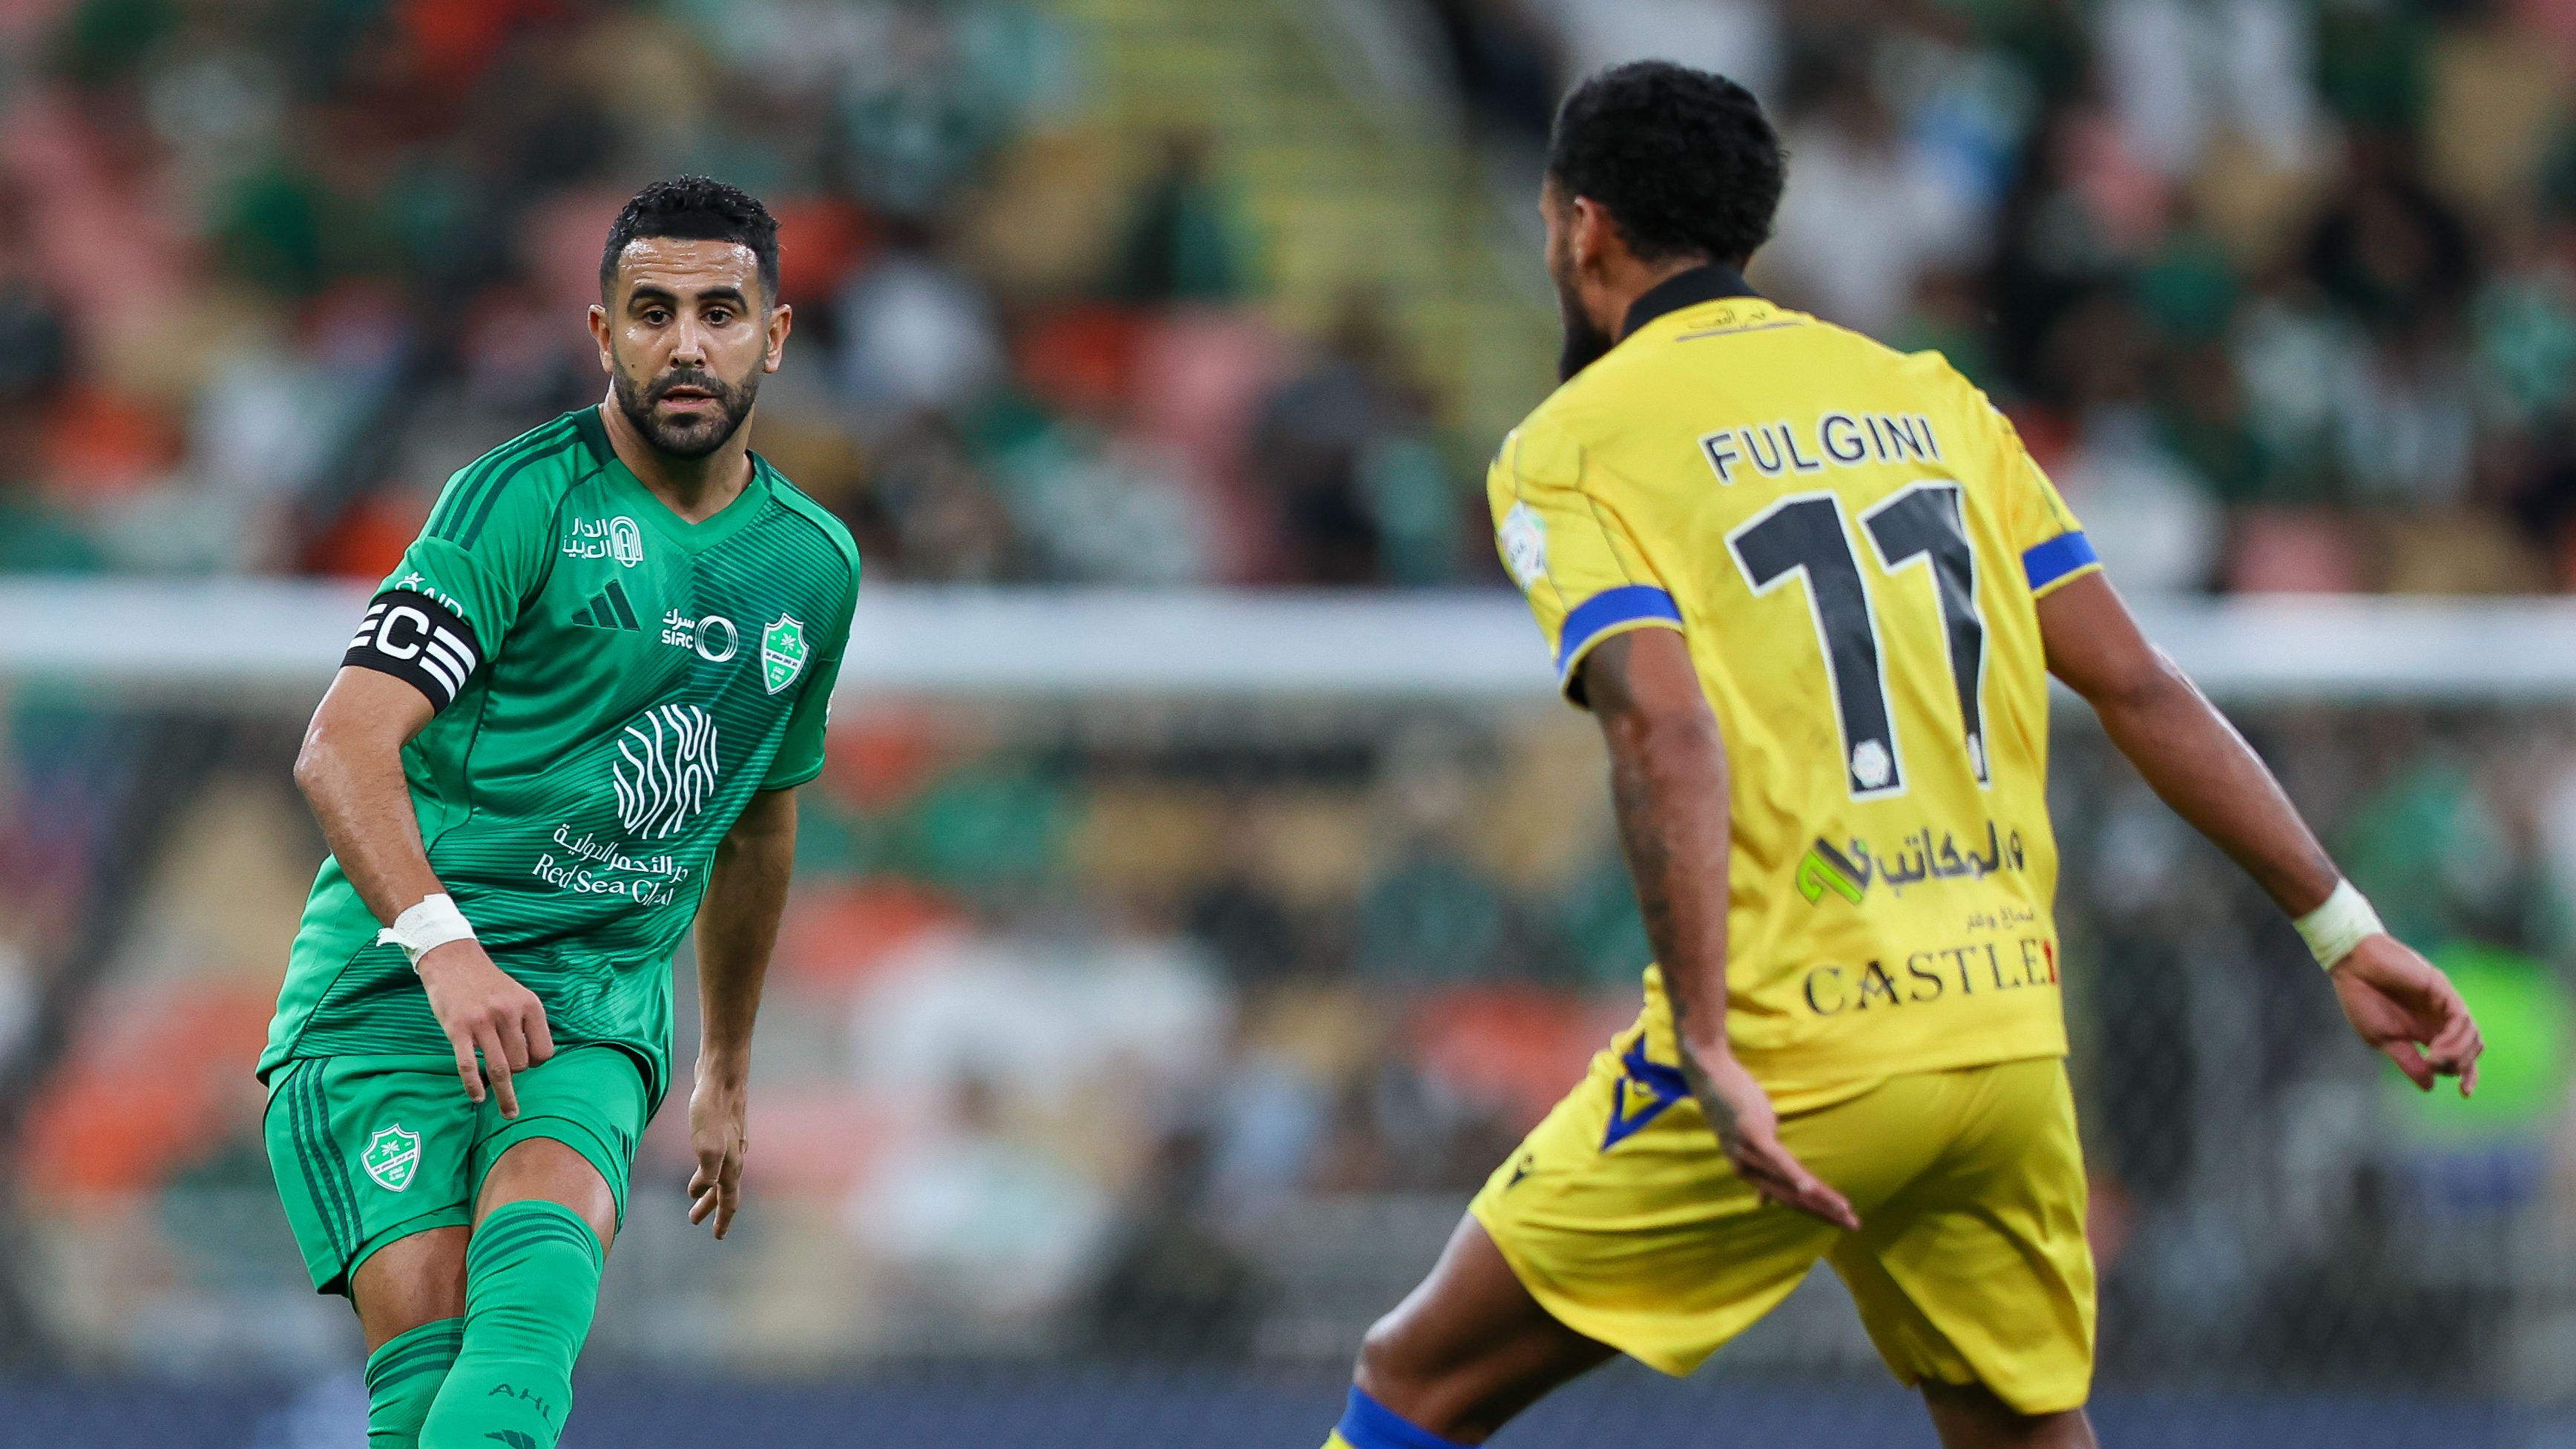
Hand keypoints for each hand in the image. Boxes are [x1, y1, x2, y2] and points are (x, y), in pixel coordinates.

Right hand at [416, 940, 553, 1116]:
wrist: (453, 960)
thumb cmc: (488, 983)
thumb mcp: (518, 995)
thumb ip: (527, 1024)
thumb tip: (535, 1060)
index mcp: (529, 1006)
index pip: (544, 1051)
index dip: (537, 1062)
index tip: (527, 1064)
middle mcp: (508, 1014)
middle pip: (522, 1063)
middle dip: (517, 1073)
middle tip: (506, 1071)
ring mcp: (482, 1022)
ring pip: (499, 1069)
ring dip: (505, 1095)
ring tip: (509, 1112)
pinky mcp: (457, 1029)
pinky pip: (467, 1066)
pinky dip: (474, 1085)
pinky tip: (478, 1097)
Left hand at [686, 1066, 748, 1238]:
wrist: (722, 1074)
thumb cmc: (713, 1108)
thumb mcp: (707, 1145)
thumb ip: (705, 1172)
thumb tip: (698, 1192)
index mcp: (731, 1163)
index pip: (729, 1199)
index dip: (723, 1218)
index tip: (718, 1236)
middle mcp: (733, 1155)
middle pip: (724, 1189)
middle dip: (711, 1206)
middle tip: (695, 1219)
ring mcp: (729, 1140)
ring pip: (720, 1172)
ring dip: (708, 1188)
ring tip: (694, 1195)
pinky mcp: (722, 1127)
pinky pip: (716, 1156)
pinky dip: (709, 1168)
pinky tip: (704, 1161)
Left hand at [1684, 1044, 1859, 1229]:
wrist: (1710, 1074)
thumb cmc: (1734, 1105)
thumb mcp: (1747, 1143)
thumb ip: (1759, 1172)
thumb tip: (1763, 1202)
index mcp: (1749, 1172)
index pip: (1789, 1200)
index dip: (1816, 1213)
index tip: (1842, 1222)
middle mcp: (1747, 1169)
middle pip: (1792, 1199)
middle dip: (1825, 1213)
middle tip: (1854, 1225)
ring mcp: (1748, 1152)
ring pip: (1790, 1183)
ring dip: (1820, 1199)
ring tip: (1844, 1211)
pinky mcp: (1752, 1134)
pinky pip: (1777, 1160)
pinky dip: (1795, 1176)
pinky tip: (1811, 1189)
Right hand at [2330, 933, 2482, 1096]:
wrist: (2353, 966)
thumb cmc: (2362, 998)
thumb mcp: (2383, 1039)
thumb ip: (2409, 1061)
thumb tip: (2430, 1087)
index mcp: (2427, 1030)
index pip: (2459, 1055)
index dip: (2466, 1074)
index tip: (2465, 1093)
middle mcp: (2440, 1018)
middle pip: (2471, 1048)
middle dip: (2460, 1065)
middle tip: (2434, 1067)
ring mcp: (2443, 1003)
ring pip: (2471, 1034)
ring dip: (2457, 1054)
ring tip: (2434, 1060)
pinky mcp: (2441, 989)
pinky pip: (2460, 1017)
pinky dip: (2454, 1037)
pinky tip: (2436, 1048)